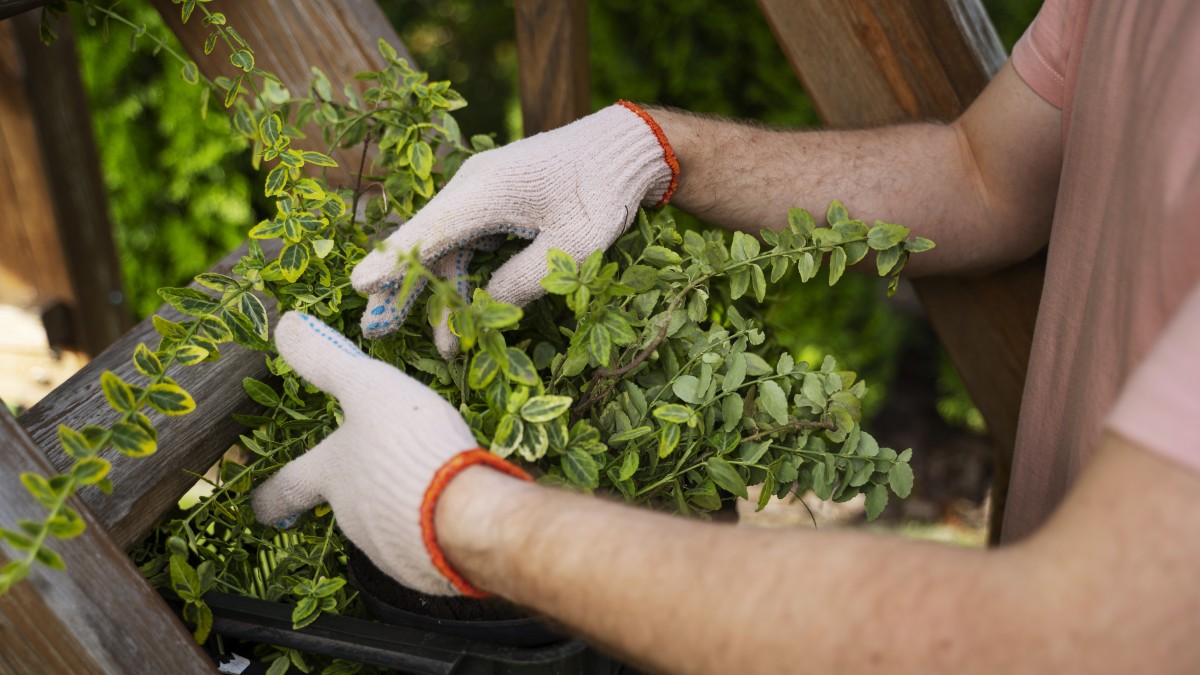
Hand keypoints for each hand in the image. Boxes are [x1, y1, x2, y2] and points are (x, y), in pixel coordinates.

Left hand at [251, 312, 528, 595]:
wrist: (463, 515)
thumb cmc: (408, 444)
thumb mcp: (368, 388)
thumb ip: (327, 361)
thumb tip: (284, 324)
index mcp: (330, 476)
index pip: (286, 489)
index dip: (271, 494)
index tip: (260, 504)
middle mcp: (349, 517)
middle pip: (345, 502)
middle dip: (361, 486)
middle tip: (386, 466)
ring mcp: (386, 546)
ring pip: (386, 523)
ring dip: (400, 504)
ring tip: (433, 479)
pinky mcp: (423, 567)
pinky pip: (422, 543)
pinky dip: (431, 525)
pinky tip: (454, 507)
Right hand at [350, 101, 678, 356]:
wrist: (623, 149)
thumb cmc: (602, 193)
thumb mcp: (573, 247)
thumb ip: (525, 279)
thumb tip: (486, 307)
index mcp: (486, 191)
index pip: (428, 231)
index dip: (393, 263)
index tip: (358, 286)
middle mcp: (473, 186)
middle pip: (427, 243)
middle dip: (402, 290)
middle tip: (374, 331)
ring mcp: (482, 192)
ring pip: (447, 247)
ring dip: (440, 294)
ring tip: (442, 346)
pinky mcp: (495, 201)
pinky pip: (468, 242)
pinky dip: (463, 277)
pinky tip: (463, 314)